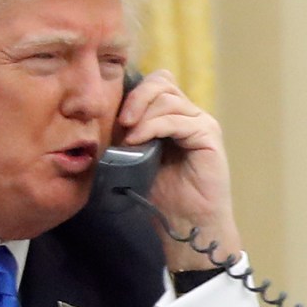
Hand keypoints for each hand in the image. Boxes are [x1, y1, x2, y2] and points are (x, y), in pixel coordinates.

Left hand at [115, 70, 240, 270]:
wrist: (187, 223)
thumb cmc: (161, 195)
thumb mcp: (134, 159)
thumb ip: (125, 135)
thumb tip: (98, 119)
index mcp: (172, 116)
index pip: (155, 83)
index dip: (133, 92)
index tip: (114, 115)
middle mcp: (189, 114)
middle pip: (161, 83)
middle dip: (136, 98)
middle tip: (120, 122)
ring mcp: (200, 123)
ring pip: (168, 99)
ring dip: (142, 114)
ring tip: (128, 137)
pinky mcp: (208, 136)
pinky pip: (178, 120)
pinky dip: (154, 126)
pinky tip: (138, 140)